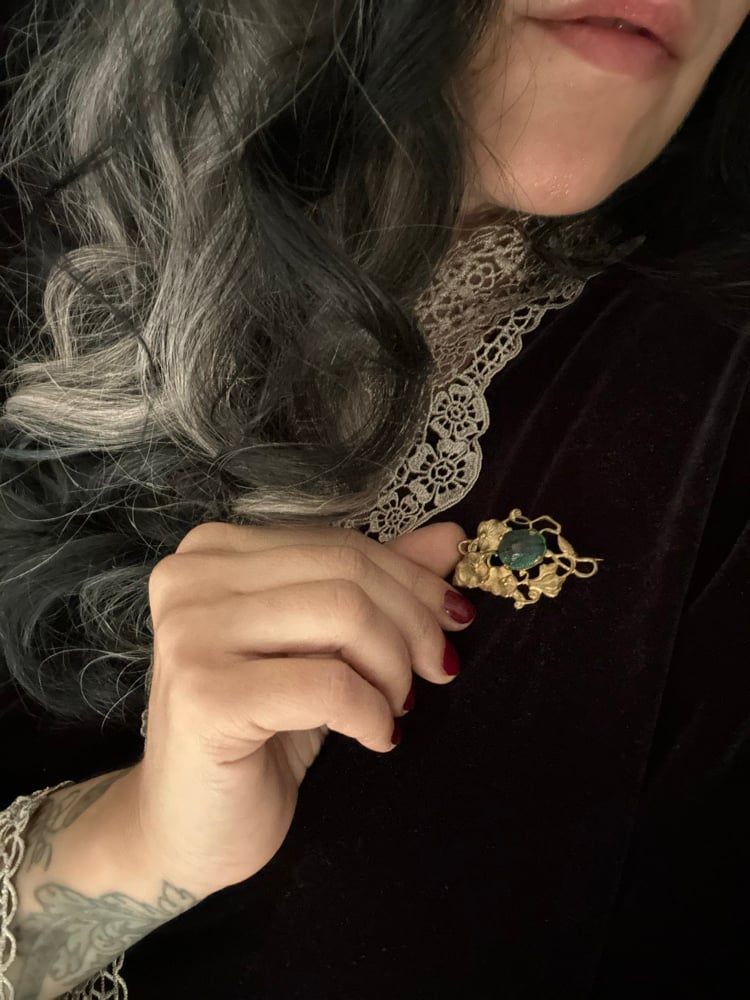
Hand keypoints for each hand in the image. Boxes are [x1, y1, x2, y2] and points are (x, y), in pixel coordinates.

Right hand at [116, 521, 474, 898]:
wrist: (193, 828)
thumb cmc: (258, 734)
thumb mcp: (323, 650)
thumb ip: (376, 587)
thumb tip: (450, 540)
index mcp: (214, 552)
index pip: (339, 546)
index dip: (412, 579)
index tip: (454, 619)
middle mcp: (190, 578)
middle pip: (345, 572)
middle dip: (413, 622)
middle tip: (439, 670)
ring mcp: (189, 634)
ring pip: (343, 614)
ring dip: (394, 667)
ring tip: (397, 706)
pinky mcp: (204, 696)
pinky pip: (329, 684)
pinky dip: (372, 712)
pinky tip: (377, 737)